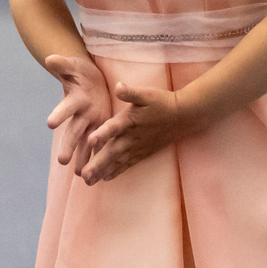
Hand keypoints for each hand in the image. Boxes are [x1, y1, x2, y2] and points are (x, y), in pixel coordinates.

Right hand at [44, 54, 111, 178]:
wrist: (86, 78)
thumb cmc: (78, 72)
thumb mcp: (72, 65)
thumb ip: (63, 64)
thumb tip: (50, 58)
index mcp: (74, 100)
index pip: (65, 108)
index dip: (58, 115)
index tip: (50, 123)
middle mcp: (80, 115)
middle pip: (73, 132)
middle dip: (69, 146)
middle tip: (62, 161)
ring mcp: (89, 123)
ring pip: (85, 143)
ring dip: (83, 158)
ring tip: (81, 175)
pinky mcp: (101, 126)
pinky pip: (100, 144)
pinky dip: (99, 157)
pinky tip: (100, 174)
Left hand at [79, 83, 198, 184]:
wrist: (182, 116)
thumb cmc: (162, 103)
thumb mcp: (146, 94)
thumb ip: (130, 92)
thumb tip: (118, 85)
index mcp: (129, 120)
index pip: (113, 127)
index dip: (102, 134)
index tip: (90, 142)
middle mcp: (131, 137)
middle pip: (112, 152)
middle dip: (98, 164)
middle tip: (84, 176)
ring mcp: (137, 147)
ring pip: (117, 162)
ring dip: (103, 171)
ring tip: (89, 182)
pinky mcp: (142, 152)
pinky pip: (127, 164)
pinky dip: (116, 172)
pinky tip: (105, 178)